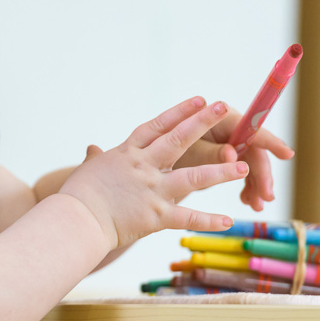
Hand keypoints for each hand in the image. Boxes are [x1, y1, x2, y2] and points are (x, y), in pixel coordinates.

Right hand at [59, 97, 248, 248]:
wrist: (76, 219)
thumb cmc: (76, 195)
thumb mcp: (87, 170)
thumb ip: (95, 159)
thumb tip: (92, 149)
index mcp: (127, 154)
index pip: (157, 127)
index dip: (179, 112)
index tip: (198, 99)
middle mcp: (143, 167)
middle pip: (178, 140)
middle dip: (202, 122)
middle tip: (223, 108)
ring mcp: (152, 190)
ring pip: (193, 177)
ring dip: (220, 171)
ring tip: (243, 166)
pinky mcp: (156, 216)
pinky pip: (188, 218)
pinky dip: (209, 220)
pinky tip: (229, 220)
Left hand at [173, 106, 294, 211]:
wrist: (146, 167)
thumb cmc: (161, 152)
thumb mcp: (186, 153)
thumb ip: (209, 153)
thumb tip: (232, 154)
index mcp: (217, 118)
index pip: (249, 128)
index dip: (269, 141)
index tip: (286, 154)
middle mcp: (224, 127)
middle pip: (251, 150)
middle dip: (261, 174)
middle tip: (267, 197)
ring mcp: (225, 141)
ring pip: (247, 162)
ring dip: (254, 183)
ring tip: (255, 205)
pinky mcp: (222, 156)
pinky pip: (238, 170)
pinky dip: (243, 185)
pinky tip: (247, 200)